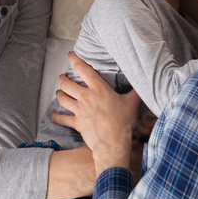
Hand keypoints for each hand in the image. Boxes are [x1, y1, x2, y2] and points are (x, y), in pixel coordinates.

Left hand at [51, 53, 140, 174]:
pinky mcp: (77, 123)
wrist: (113, 142)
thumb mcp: (133, 102)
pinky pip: (62, 119)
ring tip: (59, 92)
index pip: (83, 69)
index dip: (75, 60)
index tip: (70, 56)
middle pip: (66, 84)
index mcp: (98, 89)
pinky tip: (53, 117)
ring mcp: (79, 110)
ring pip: (62, 99)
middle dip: (62, 79)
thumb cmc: (123, 122)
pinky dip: (56, 118)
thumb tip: (144, 82)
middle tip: (63, 77)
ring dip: (59, 94)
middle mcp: (86, 97)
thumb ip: (136, 91)